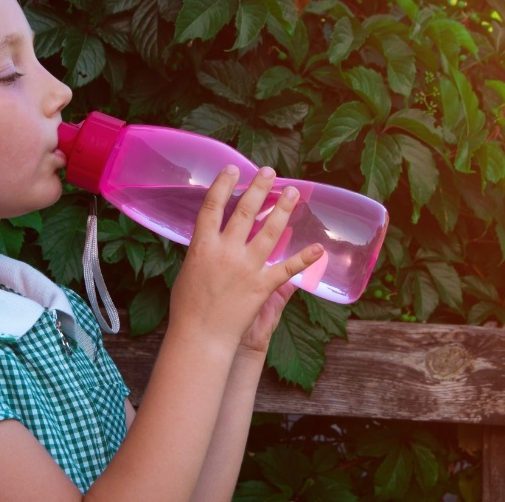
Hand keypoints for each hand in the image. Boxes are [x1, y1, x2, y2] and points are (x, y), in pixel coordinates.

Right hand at [167, 165, 322, 352]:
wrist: (200, 336)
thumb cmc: (187, 307)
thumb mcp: (189, 271)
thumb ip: (202, 252)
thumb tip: (210, 240)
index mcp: (202, 246)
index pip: (213, 207)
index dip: (223, 184)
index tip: (233, 169)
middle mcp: (226, 252)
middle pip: (245, 212)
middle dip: (259, 188)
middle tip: (269, 171)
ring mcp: (246, 268)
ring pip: (270, 232)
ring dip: (283, 210)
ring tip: (292, 192)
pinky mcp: (262, 286)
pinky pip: (287, 268)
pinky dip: (304, 259)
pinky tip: (317, 248)